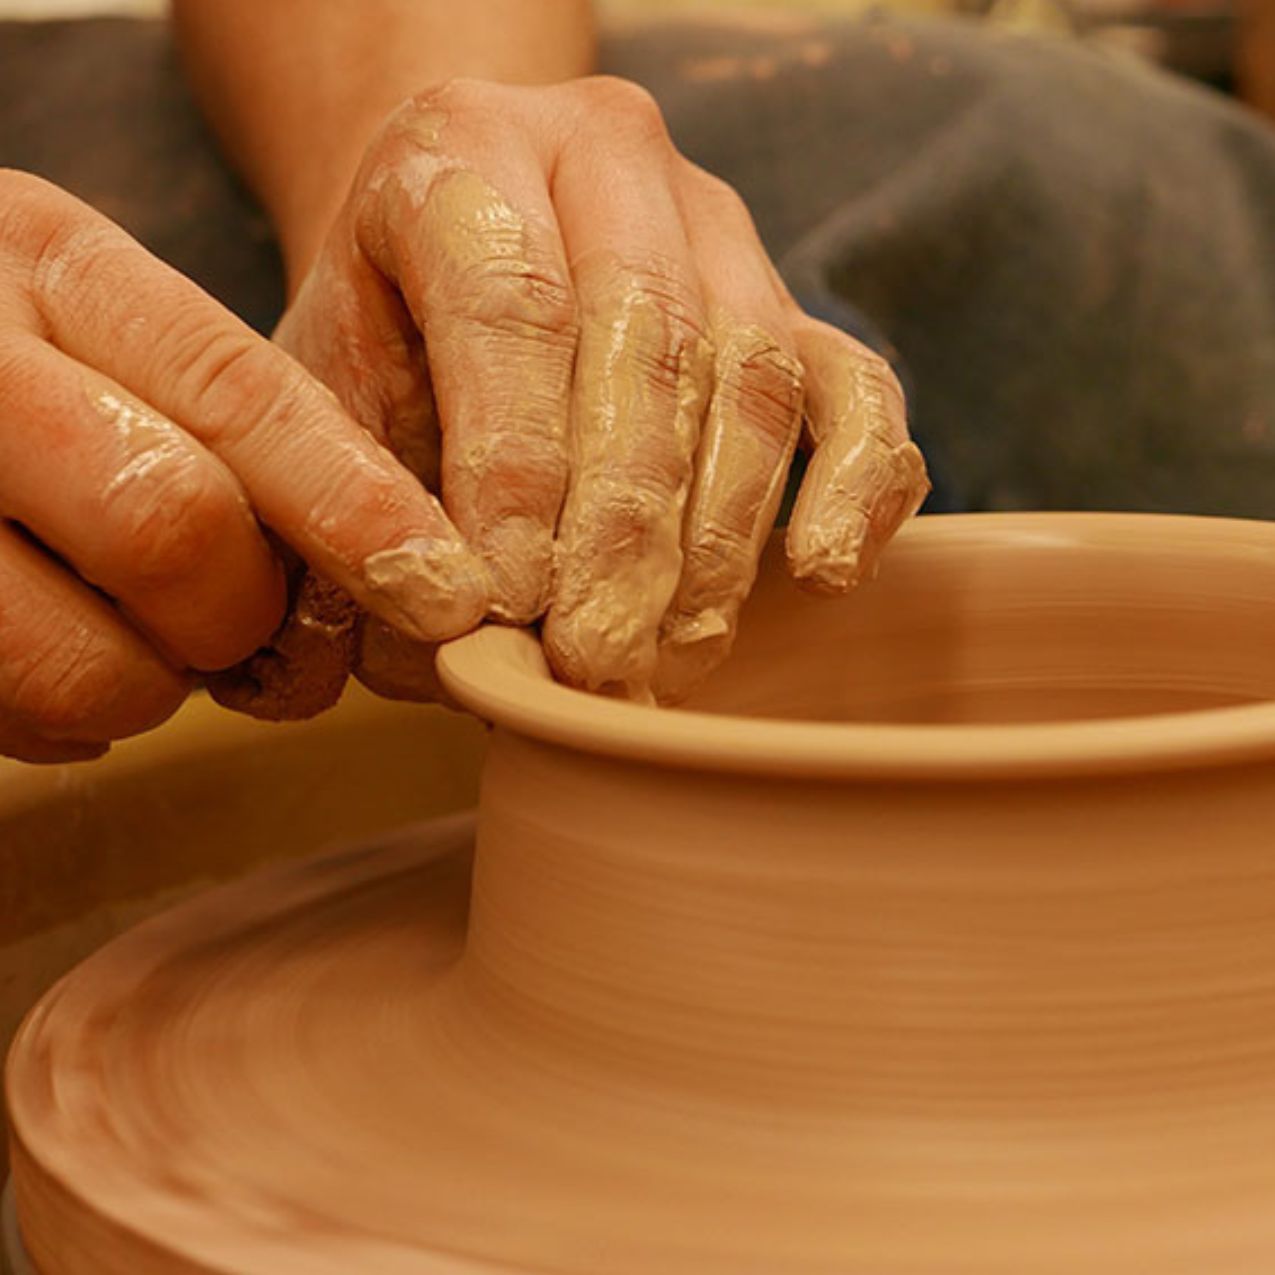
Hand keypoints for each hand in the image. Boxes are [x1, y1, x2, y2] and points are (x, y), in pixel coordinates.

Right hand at [0, 172, 496, 760]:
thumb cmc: (23, 366)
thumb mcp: (105, 324)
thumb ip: (230, 413)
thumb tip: (407, 557)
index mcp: (52, 264)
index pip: (238, 393)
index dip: (356, 506)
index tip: (446, 590)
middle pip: (172, 526)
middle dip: (242, 609)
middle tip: (236, 620)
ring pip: (89, 661)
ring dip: (153, 680)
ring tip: (136, 634)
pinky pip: (15, 715)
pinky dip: (67, 713)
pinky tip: (62, 651)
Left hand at [275, 76, 929, 702]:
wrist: (464, 247)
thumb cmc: (386, 338)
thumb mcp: (327, 394)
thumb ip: (360, 498)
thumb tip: (448, 635)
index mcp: (465, 146)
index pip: (510, 300)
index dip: (515, 463)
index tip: (508, 600)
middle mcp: (608, 157)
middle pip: (649, 339)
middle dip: (623, 525)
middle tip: (594, 656)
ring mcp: (721, 229)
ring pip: (755, 375)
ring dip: (718, 538)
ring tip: (667, 653)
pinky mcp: (794, 307)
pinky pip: (859, 390)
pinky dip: (856, 487)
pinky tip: (819, 575)